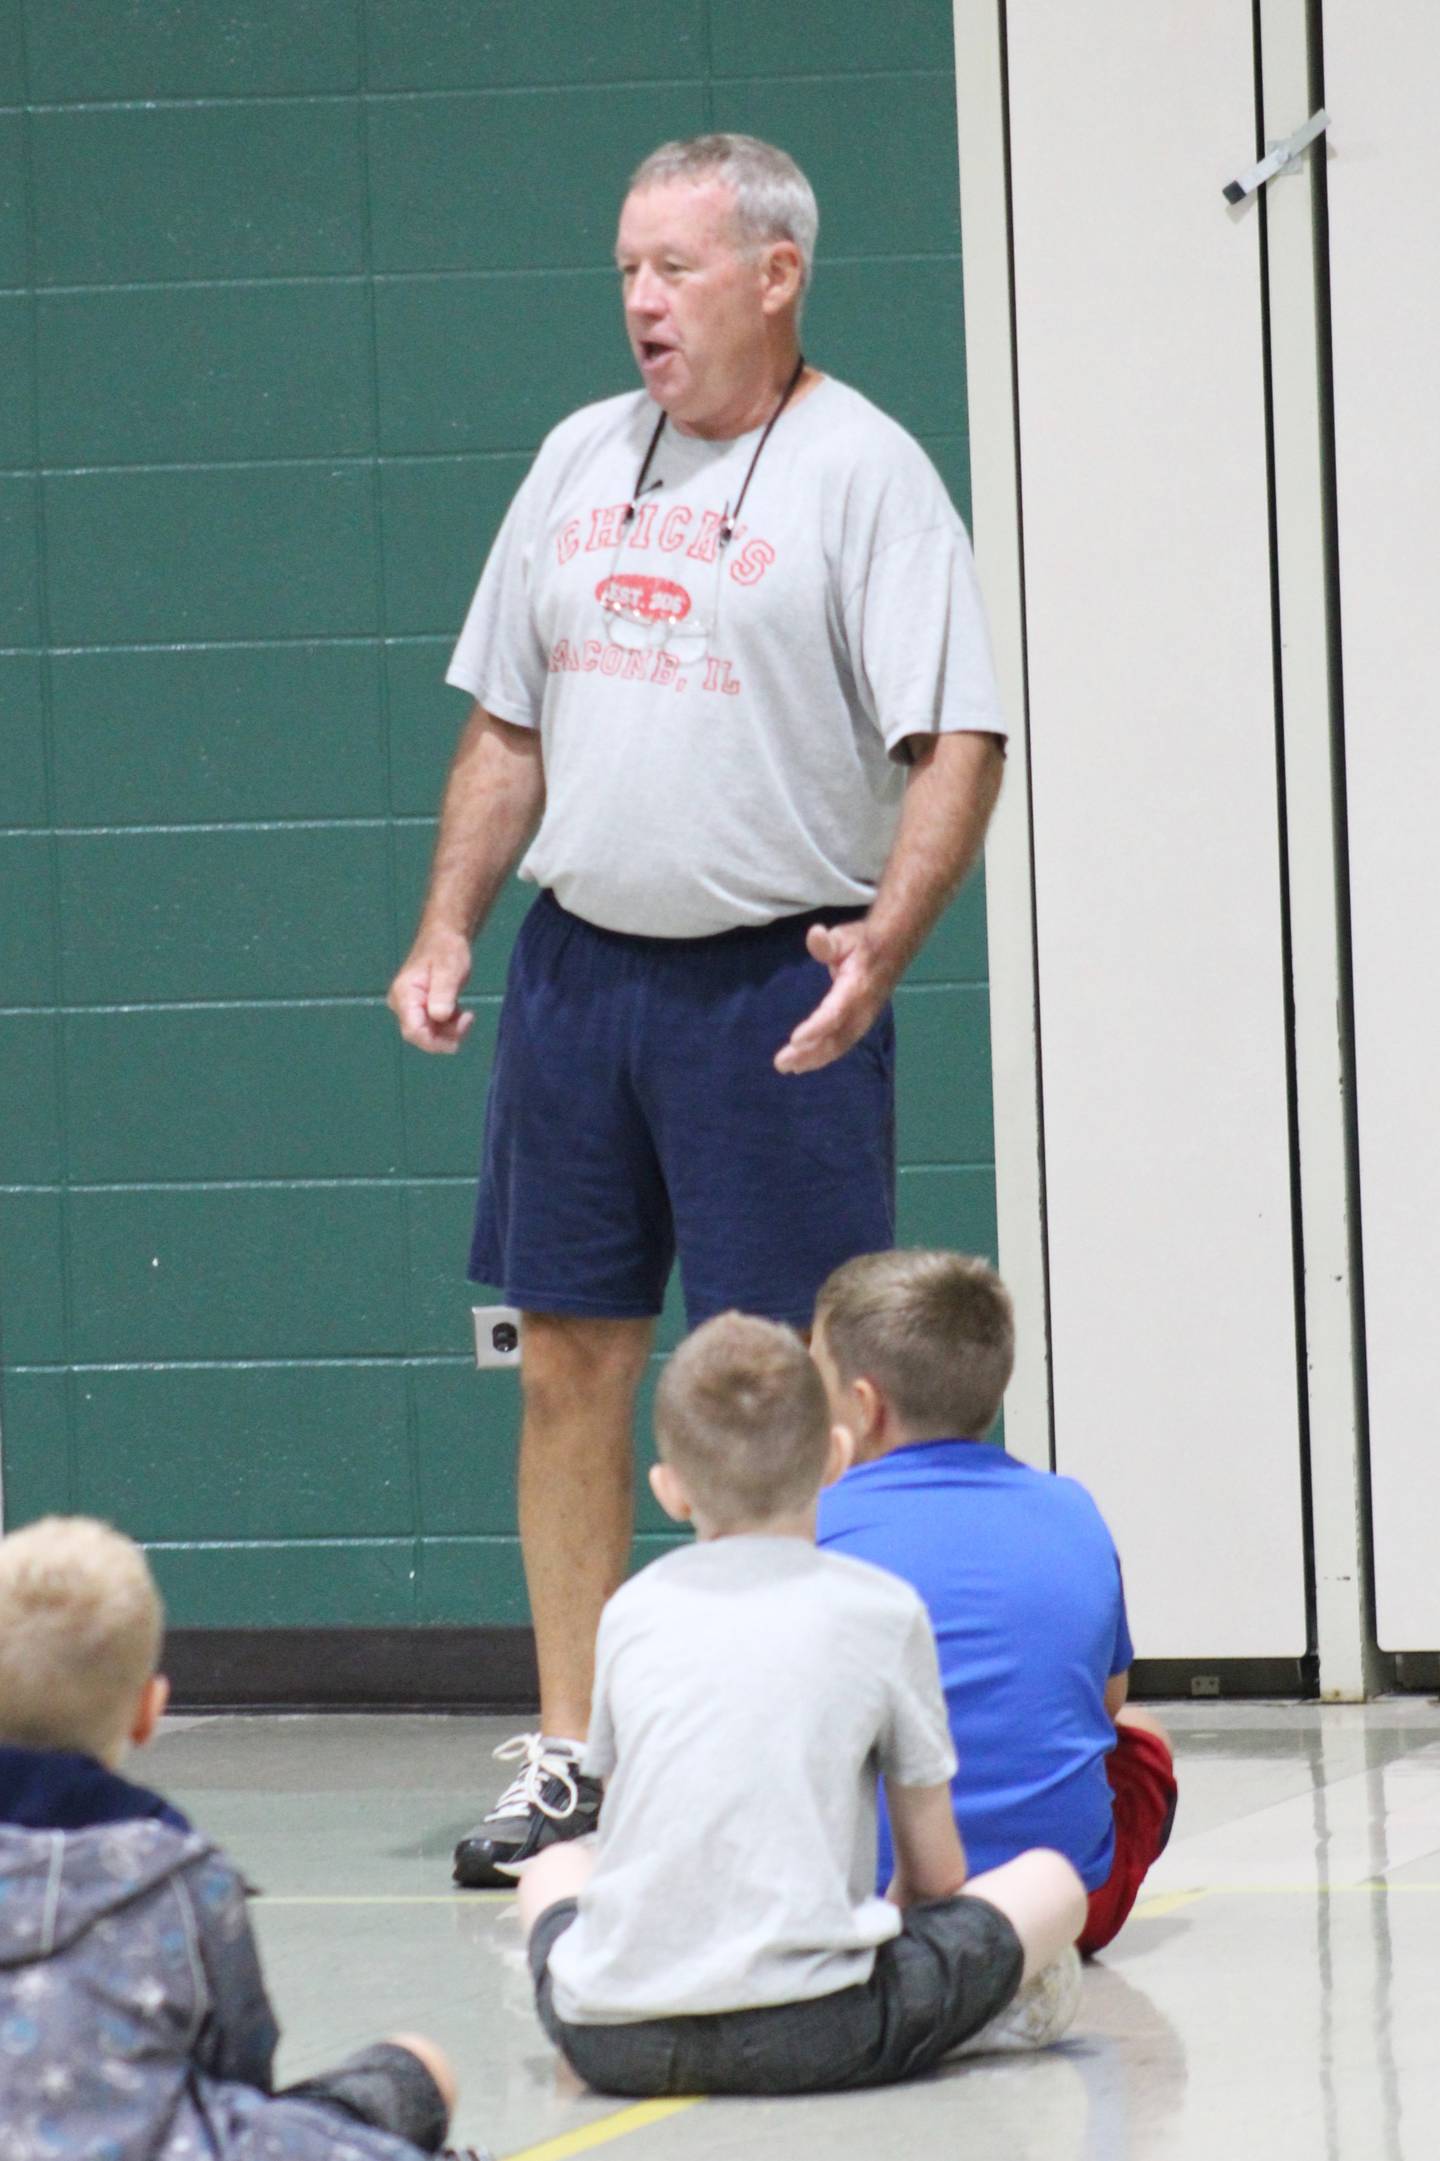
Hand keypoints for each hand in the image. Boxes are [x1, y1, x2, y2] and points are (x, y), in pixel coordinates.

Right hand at [387, 926, 474, 1053]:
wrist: (445, 938)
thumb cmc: (446, 950)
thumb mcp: (448, 970)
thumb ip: (443, 993)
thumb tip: (439, 1016)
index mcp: (404, 996)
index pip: (414, 1032)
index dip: (437, 1041)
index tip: (461, 1030)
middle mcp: (402, 1006)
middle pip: (421, 1037)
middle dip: (446, 1036)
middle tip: (468, 1018)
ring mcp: (410, 1009)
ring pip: (429, 1035)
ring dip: (450, 1031)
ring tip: (466, 1014)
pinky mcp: (420, 1010)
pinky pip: (434, 1028)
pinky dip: (449, 1026)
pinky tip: (460, 1012)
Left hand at [774, 921, 893, 1075]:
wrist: (890, 951)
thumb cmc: (860, 944)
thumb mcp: (843, 936)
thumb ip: (827, 942)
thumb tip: (815, 934)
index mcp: (856, 987)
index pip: (835, 1012)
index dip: (816, 1027)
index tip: (795, 1040)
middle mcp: (862, 1009)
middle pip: (836, 1037)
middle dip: (810, 1052)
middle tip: (782, 1063)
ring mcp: (863, 1020)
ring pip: (839, 1046)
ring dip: (815, 1059)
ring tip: (789, 1067)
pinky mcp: (860, 1025)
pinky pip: (842, 1045)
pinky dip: (824, 1057)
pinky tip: (805, 1064)